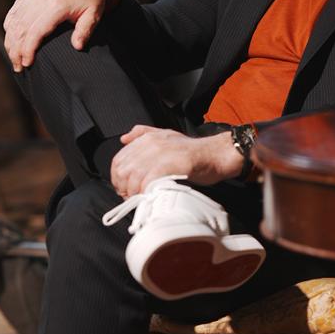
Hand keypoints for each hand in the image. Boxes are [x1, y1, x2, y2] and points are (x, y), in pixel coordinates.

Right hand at [3, 0, 109, 70]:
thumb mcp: (94, 15)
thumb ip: (85, 31)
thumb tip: (77, 47)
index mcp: (57, 5)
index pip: (35, 31)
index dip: (28, 49)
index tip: (26, 64)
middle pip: (21, 28)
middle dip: (16, 50)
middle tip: (18, 67)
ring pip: (14, 20)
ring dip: (11, 40)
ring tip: (13, 57)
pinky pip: (14, 10)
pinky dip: (10, 26)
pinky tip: (11, 39)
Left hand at [110, 125, 242, 196]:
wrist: (216, 154)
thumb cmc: (194, 151)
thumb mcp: (166, 135)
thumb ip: (143, 134)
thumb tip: (124, 138)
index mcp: (147, 138)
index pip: (119, 159)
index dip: (118, 178)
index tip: (124, 189)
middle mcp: (150, 144)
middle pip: (123, 170)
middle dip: (123, 188)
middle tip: (131, 197)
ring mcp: (160, 154)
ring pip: (133, 178)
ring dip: (134, 193)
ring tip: (141, 199)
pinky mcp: (170, 165)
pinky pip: (148, 182)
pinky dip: (146, 193)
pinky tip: (151, 197)